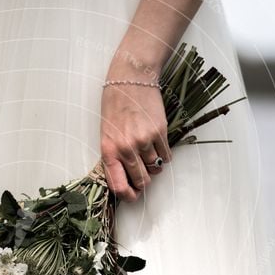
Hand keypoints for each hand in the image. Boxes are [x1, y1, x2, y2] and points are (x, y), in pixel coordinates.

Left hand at [99, 59, 172, 201]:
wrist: (131, 79)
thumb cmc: (115, 105)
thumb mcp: (106, 132)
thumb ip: (114, 155)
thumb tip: (126, 178)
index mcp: (109, 150)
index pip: (118, 185)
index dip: (128, 195)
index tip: (133, 196)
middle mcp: (126, 148)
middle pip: (142, 180)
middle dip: (144, 181)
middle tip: (144, 174)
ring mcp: (144, 141)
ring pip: (156, 168)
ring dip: (155, 165)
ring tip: (149, 151)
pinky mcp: (160, 132)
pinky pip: (167, 156)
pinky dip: (164, 155)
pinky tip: (157, 144)